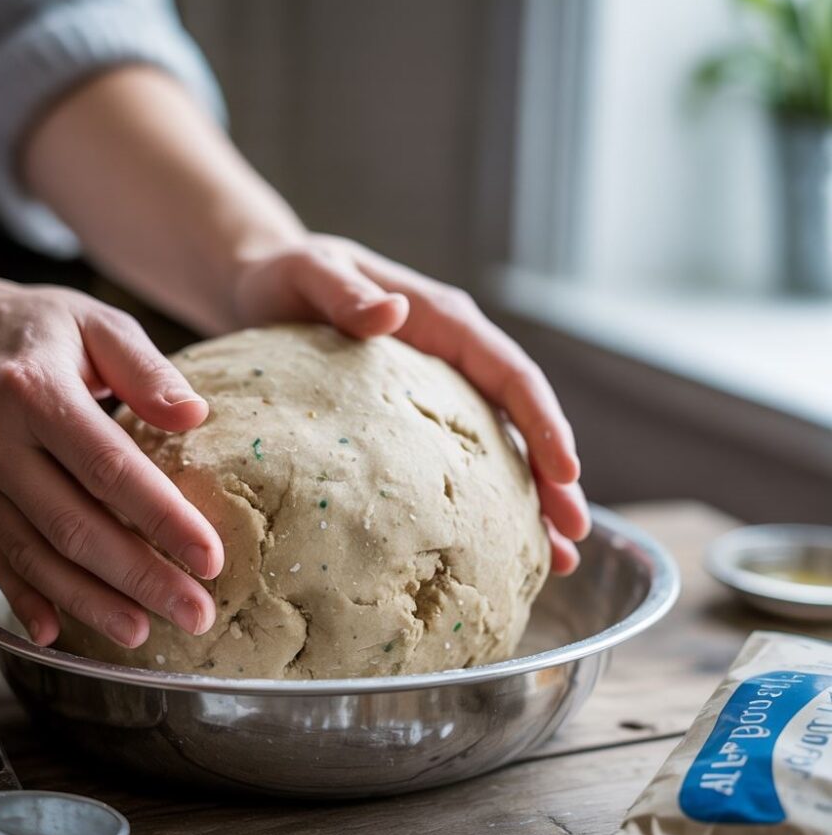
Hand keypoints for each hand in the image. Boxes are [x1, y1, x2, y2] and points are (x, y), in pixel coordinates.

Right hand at [0, 282, 223, 646]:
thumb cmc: (38, 330)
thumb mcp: (96, 323)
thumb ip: (146, 369)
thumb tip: (195, 415)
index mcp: (34, 392)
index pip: (108, 468)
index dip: (161, 518)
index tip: (210, 558)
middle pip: (75, 526)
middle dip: (140, 578)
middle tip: (197, 615)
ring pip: (36, 557)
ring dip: (92, 603)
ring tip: (143, 635)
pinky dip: (28, 601)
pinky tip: (58, 637)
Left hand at [232, 235, 588, 572]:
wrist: (261, 285)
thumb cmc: (285, 277)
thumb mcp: (309, 276)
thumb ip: (346, 295)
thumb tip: (391, 311)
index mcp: (441, 320)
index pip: (509, 373)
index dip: (543, 422)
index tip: (566, 472)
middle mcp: (452, 355)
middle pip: (518, 419)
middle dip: (553, 477)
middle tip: (573, 534)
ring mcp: (437, 387)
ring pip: (499, 446)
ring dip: (530, 499)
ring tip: (556, 558)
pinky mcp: (414, 415)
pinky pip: (461, 456)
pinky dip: (484, 499)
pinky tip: (496, 542)